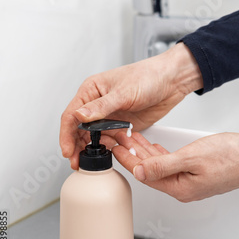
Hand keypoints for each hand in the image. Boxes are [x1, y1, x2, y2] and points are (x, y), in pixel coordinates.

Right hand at [60, 44, 202, 168]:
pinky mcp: (123, 125)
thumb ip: (101, 106)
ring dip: (92, 149)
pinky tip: (110, 153)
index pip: (71, 114)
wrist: (172, 80)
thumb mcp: (124, 91)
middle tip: (77, 162)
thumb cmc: (149, 75)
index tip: (68, 151)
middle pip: (79, 129)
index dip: (67, 135)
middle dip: (76, 146)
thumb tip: (79, 115)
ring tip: (91, 161)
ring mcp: (110, 115)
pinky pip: (111, 140)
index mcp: (92, 90)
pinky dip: (109, 148)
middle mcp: (98, 104)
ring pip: (93, 137)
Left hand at [112, 131, 238, 201]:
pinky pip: (171, 162)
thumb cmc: (233, 157)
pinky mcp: (197, 172)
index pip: (144, 174)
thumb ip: (163, 165)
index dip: (127, 159)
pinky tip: (152, 145)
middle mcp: (183, 187)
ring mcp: (190, 180)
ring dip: (143, 151)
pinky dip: (158, 152)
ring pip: (159, 165)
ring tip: (129, 137)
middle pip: (149, 170)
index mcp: (180, 188)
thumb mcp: (193, 157)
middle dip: (131, 153)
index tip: (114, 147)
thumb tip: (139, 171)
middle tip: (117, 137)